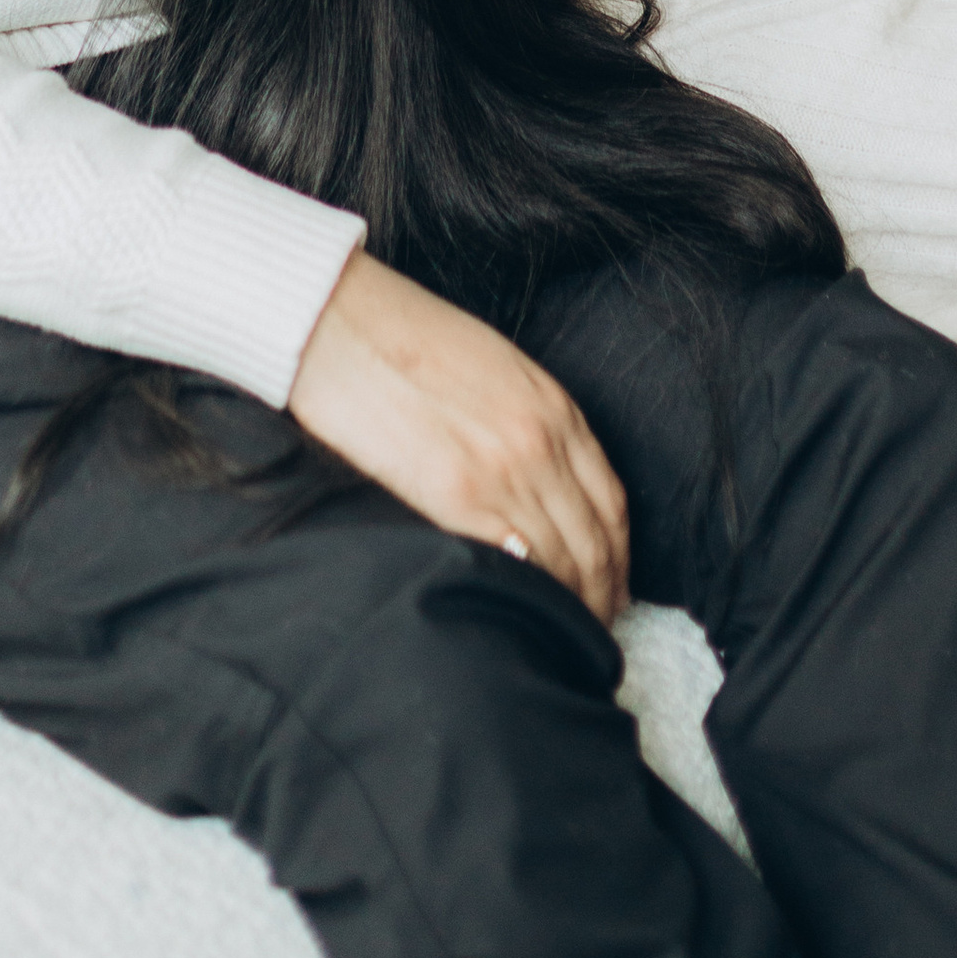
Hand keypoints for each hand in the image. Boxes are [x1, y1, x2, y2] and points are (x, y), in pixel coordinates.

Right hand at [289, 246, 628, 619]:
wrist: (338, 321)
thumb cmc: (402, 335)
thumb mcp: (493, 366)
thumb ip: (527, 420)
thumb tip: (539, 481)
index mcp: (553, 407)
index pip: (611, 504)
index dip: (618, 558)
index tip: (611, 588)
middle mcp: (541, 443)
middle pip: (594, 544)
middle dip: (601, 596)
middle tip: (594, 631)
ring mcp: (503, 472)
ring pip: (561, 565)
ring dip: (567, 607)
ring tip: (557, 636)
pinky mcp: (457, 497)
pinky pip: (513, 565)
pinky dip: (524, 597)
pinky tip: (514, 616)